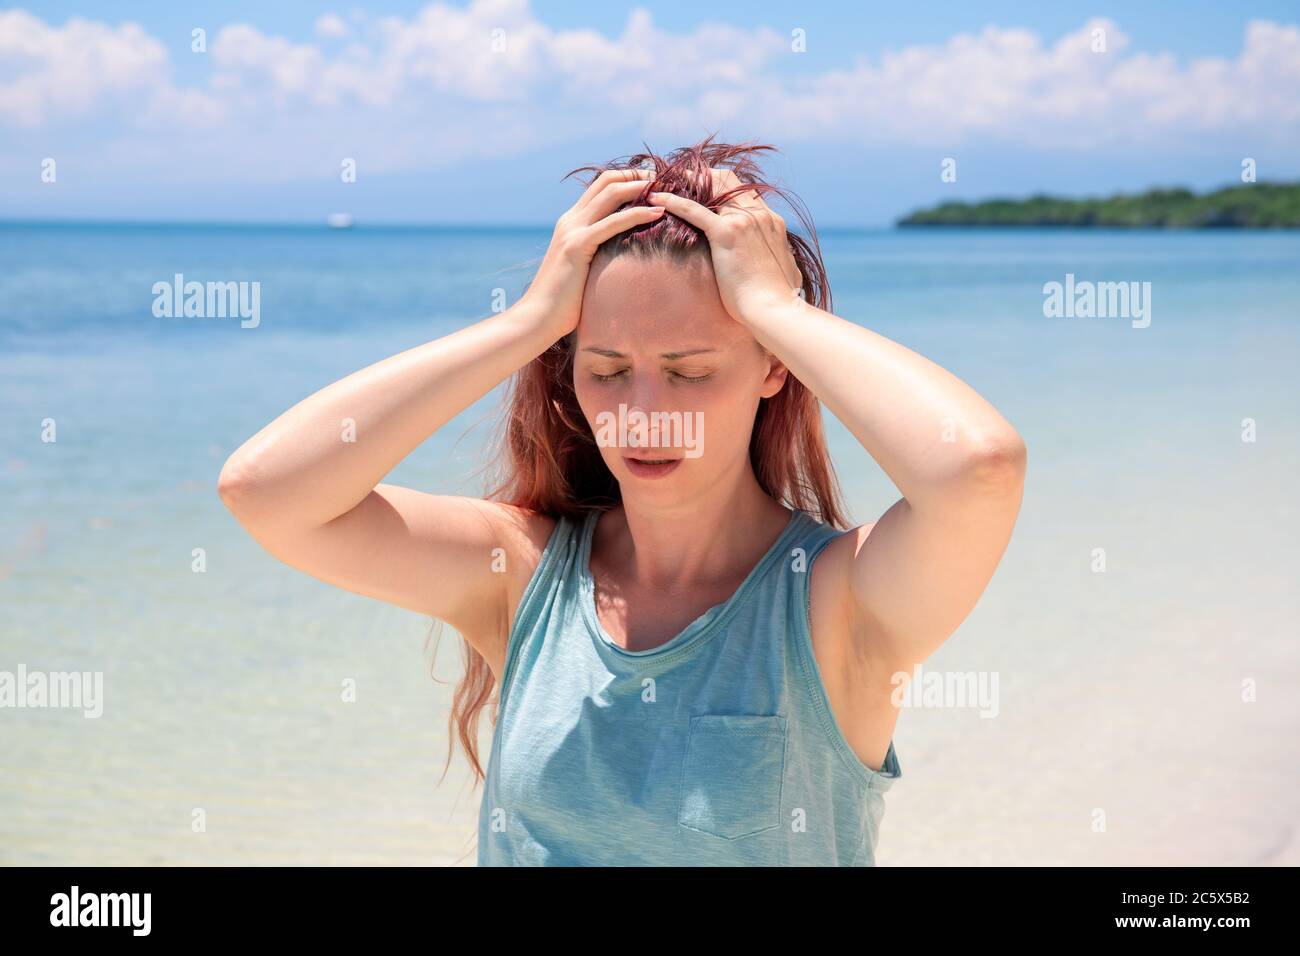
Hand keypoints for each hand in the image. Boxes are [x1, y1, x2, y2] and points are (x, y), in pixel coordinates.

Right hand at [519, 168, 664, 338]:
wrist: (538, 317)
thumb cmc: (563, 302)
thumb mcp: (583, 271)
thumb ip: (597, 257)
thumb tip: (620, 261)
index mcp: (571, 223)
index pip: (601, 187)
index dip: (627, 179)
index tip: (652, 183)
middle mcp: (570, 220)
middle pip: (607, 181)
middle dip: (637, 175)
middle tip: (664, 179)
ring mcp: (572, 230)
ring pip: (610, 193)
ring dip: (641, 187)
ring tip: (666, 189)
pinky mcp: (578, 246)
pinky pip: (613, 222)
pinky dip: (638, 214)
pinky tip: (658, 213)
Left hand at [646, 168, 803, 324]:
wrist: (775, 309)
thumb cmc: (779, 299)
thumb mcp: (787, 271)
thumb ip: (781, 258)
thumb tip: (783, 263)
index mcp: (772, 221)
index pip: (744, 193)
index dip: (723, 190)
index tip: (704, 193)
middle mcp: (759, 214)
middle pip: (728, 181)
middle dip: (703, 178)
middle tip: (679, 181)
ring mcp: (744, 221)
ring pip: (712, 187)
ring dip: (687, 183)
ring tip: (665, 184)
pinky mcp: (727, 233)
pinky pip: (694, 209)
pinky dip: (672, 201)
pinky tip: (655, 199)